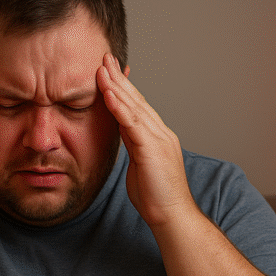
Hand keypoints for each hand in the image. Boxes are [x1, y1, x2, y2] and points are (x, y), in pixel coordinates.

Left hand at [97, 54, 193, 226]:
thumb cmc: (157, 197)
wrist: (172, 216)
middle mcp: (160, 133)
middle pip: (137, 100)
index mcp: (157, 137)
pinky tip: (109, 94)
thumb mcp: (139, 166)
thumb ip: (133, 147)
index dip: (123, 88)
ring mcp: (158, 140)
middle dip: (119, 78)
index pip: (138, 107)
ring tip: (102, 68)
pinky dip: (120, 107)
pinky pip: (133, 124)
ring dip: (116, 86)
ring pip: (134, 107)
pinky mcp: (152, 150)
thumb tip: (122, 135)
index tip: (109, 71)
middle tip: (105, 58)